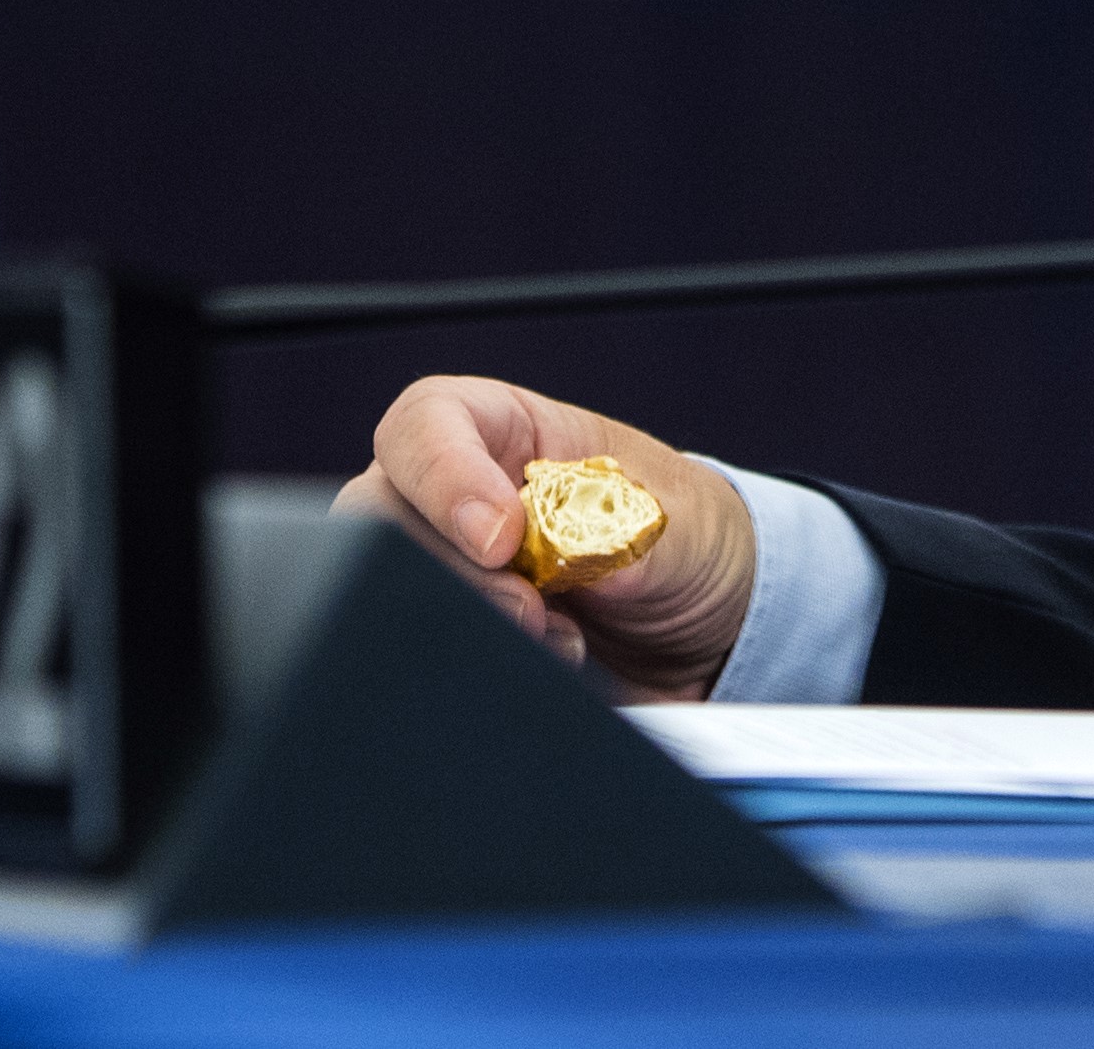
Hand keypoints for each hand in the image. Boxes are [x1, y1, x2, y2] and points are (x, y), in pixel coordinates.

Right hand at [335, 375, 757, 702]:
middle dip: (452, 569)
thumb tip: (572, 556)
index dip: (445, 474)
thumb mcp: (676, 518)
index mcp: (507, 433)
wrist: (712, 634)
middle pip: (381, 514)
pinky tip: (548, 667)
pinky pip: (425, 658)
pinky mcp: (460, 642)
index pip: (427, 423)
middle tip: (530, 607)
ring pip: (393, 594)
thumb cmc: (688, 542)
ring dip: (471, 624)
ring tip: (560, 639)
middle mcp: (458, 499)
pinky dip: (482, 670)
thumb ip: (620, 526)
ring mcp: (451, 574)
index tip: (502, 538)